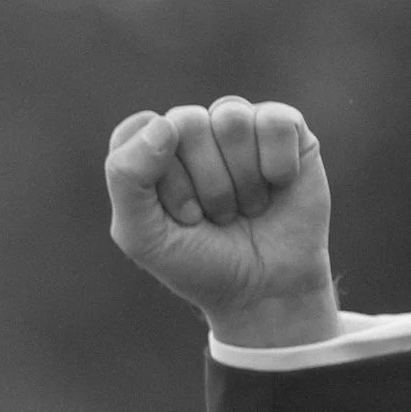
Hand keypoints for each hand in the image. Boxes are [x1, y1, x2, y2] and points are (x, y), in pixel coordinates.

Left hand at [105, 96, 339, 347]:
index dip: (163, 180)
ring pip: (232, 119)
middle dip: (205, 184)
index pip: (140, 131)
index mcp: (151, 149)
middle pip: (188, 122)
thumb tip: (163, 123)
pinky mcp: (284, 128)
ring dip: (241, 180)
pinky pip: (275, 122)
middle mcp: (192, 129)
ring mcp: (239, 126)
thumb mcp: (142, 236)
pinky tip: (278, 186)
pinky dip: (278, 166)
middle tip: (217, 216)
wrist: (265, 292)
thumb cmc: (199, 263)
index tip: (180, 216)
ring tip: (246, 206)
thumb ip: (126, 178)